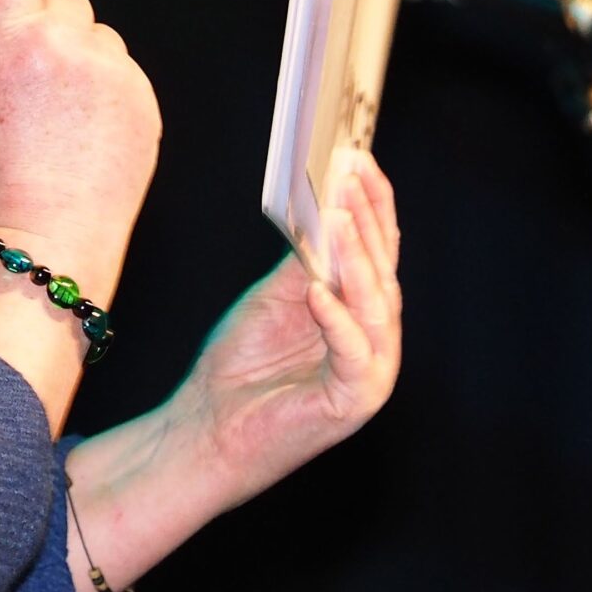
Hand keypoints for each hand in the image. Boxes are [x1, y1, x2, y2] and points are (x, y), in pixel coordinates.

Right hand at [0, 0, 159, 303]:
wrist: (52, 230)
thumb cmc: (5, 169)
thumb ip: (7, 43)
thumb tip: (29, 21)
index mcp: (14, 39)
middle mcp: (66, 41)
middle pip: (68, 1)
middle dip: (60, 31)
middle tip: (45, 87)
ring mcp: (112, 66)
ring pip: (100, 39)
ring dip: (89, 64)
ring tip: (71, 119)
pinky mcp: (144, 91)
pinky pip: (126, 72)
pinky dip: (114, 94)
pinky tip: (95, 134)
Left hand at [172, 150, 401, 511]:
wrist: (208, 432)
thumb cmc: (240, 370)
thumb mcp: (275, 298)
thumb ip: (306, 263)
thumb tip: (325, 207)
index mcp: (361, 316)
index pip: (378, 253)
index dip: (372, 206)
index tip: (357, 160)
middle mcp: (375, 343)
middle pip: (383, 274)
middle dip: (366, 221)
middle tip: (350, 177)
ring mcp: (370, 375)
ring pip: (376, 308)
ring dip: (356, 259)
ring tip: (338, 217)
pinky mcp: (352, 404)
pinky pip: (354, 355)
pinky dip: (338, 321)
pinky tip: (320, 292)